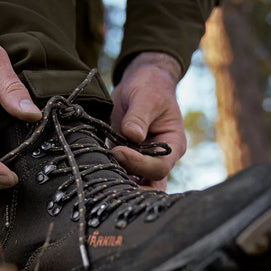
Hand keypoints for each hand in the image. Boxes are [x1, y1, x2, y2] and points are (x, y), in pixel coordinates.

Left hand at [110, 52, 186, 190]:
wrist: (141, 82)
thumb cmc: (150, 87)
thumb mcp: (146, 97)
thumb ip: (139, 116)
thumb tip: (132, 135)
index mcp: (173, 145)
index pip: (160, 167)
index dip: (139, 163)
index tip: (119, 150)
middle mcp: (160, 158)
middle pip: (152, 186)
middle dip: (133, 187)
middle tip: (110, 178)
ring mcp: (143, 161)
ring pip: (136, 185)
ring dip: (119, 182)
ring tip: (101, 173)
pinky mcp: (127, 159)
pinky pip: (121, 175)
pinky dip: (110, 174)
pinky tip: (97, 169)